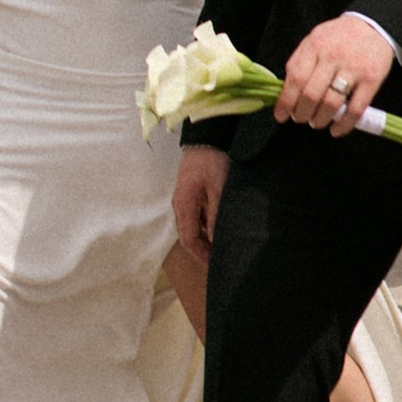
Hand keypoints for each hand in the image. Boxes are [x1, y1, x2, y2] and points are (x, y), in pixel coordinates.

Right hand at [172, 144, 229, 264]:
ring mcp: (183, 198)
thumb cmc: (212, 162)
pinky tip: (218, 225)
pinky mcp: (189, 192)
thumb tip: (216, 241)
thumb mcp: (218, 190)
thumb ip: (216, 216)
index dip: (201, 255)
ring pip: (191, 226)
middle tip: (220, 258)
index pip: (189, 240)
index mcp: (184, 206)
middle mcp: (179, 205)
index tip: (215, 265)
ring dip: (204, 237)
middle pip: (188, 235)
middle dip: (202, 249)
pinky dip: (205, 225)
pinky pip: (195, 215)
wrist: (205, 137)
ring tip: (221, 244)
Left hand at [277, 15, 392, 135]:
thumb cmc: (338, 37)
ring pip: (331, 103)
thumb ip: (300, 62)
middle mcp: (333, 56)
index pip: (295, 78)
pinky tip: (336, 129)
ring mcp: (353, 68)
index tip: (281, 115)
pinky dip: (344, 124)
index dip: (286, 101)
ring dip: (320, 119)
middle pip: (311, 94)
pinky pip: (355, 109)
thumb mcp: (314, 40)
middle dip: (301, 113)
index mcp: (315, 46)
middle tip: (300, 118)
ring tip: (316, 122)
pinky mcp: (371, 80)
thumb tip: (285, 92)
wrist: (372, 26)